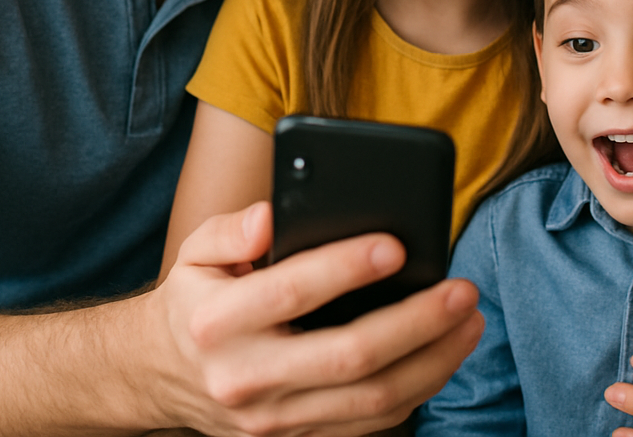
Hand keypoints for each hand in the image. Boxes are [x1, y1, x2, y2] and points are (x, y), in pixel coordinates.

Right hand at [144, 202, 482, 436]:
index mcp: (220, 322)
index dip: (347, 268)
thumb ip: (234, 229)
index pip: (292, 292)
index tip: (396, 246)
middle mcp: (247, 378)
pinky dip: (415, 393)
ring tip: (469, 322)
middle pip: (349, 356)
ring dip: (432, 362)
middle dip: (417, 322)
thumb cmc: (195, 298)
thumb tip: (272, 215)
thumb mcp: (196, 250)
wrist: (162, 375)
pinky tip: (443, 356)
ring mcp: (274, 420)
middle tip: (462, 290)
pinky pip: (367, 424)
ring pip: (370, 399)